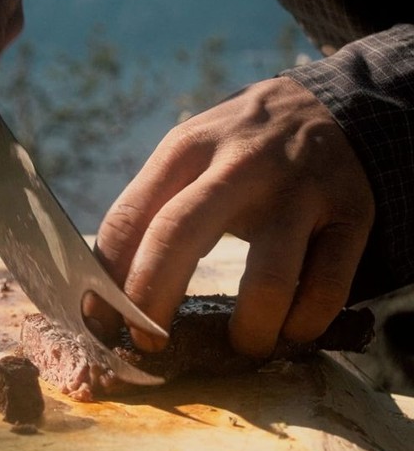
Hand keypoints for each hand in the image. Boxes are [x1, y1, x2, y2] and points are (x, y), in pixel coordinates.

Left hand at [94, 76, 375, 355]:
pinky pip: (325, 289)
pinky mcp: (351, 214)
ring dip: (249, 331)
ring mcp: (300, 189)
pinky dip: (303, 324)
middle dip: (151, 305)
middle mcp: (241, 163)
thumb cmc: (244, 149)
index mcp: (187, 147)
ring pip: (268, 281)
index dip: (105, 284)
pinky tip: (291, 328)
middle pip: (178, 238)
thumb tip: (106, 292)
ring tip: (244, 346)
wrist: (339, 105)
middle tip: (148, 345)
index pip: (129, 218)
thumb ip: (156, 206)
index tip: (99, 327)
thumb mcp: (194, 152)